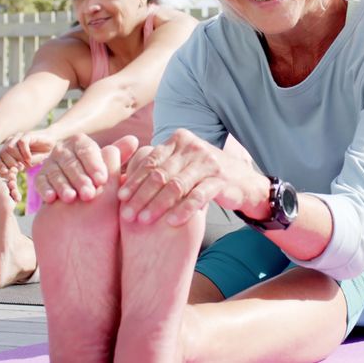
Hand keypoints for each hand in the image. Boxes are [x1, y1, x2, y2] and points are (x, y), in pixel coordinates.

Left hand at [0, 129, 59, 176]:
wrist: (52, 144)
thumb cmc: (38, 155)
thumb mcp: (25, 164)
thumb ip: (16, 167)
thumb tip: (7, 174)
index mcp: (7, 149)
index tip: (6, 173)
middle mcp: (11, 142)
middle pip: (2, 153)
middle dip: (10, 164)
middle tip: (19, 169)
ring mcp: (19, 137)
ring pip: (10, 148)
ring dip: (18, 159)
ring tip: (26, 164)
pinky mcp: (28, 134)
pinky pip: (21, 143)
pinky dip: (25, 153)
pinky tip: (30, 159)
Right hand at [35, 134, 138, 203]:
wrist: (79, 204)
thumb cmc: (98, 181)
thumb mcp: (109, 168)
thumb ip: (119, 156)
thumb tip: (134, 140)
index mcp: (81, 143)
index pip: (87, 151)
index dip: (95, 165)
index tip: (103, 180)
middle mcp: (63, 150)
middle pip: (71, 163)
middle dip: (80, 179)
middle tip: (89, 194)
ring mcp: (50, 163)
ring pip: (56, 173)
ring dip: (63, 185)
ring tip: (71, 198)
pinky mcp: (40, 178)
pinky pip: (40, 182)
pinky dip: (45, 189)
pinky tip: (51, 199)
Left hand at [117, 128, 267, 226]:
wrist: (243, 183)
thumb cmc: (203, 176)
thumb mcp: (181, 165)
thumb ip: (158, 167)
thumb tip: (121, 178)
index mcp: (179, 140)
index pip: (150, 161)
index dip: (134, 180)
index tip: (120, 198)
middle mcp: (193, 147)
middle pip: (160, 174)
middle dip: (141, 195)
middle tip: (127, 214)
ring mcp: (208, 162)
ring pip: (176, 185)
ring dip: (157, 205)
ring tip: (144, 220)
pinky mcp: (220, 180)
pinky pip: (197, 197)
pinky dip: (182, 210)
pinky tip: (171, 223)